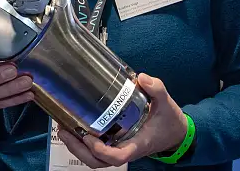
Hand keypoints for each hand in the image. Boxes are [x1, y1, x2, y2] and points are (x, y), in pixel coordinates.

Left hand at [58, 74, 187, 167]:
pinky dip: (84, 145)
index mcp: (138, 144)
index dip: (100, 151)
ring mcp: (120, 149)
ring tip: (64, 129)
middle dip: (79, 150)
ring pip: (95, 160)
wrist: (175, 132)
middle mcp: (126, 150)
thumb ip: (156, 89)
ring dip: (78, 148)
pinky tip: (75, 128)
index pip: (117, 157)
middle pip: (98, 162)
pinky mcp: (116, 144)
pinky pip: (97, 152)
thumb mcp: (166, 102)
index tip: (88, 137)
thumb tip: (141, 77)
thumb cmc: (169, 120)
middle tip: (64, 130)